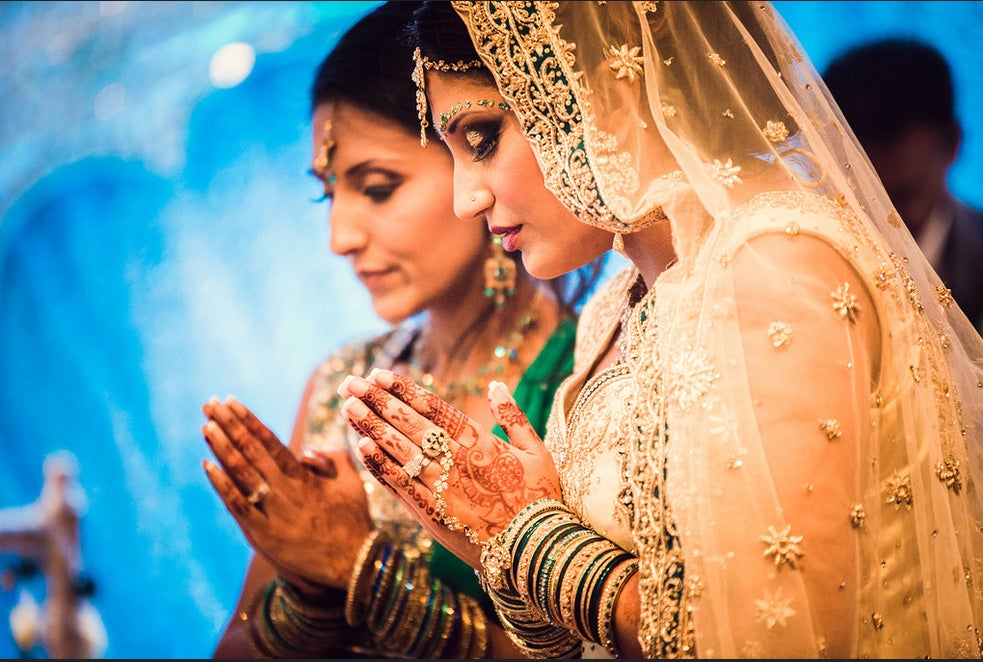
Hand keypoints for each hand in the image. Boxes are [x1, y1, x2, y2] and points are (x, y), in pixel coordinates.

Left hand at [201, 396, 372, 593]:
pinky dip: (221, 485)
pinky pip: (237, 505)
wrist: (353, 564)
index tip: (231, 402)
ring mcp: (272, 512)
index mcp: (304, 476)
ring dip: (221, 448)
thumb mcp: (352, 483)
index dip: (249, 420)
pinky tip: (207, 466)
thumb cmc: (354, 521)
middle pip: (251, 450)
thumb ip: (334, 459)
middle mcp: (285, 489)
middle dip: (229, 425)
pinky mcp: (263, 535)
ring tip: (205, 426)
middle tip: (210, 404)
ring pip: (241, 473)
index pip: (270, 440)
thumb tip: (309, 451)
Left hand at [337, 369, 561, 567]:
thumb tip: (495, 386)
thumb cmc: (540, 500)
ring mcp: (440, 487)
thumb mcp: (537, 452)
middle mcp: (455, 460)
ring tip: (348, 406)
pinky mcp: (430, 513)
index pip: (433, 408)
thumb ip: (514, 417)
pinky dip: (380, 465)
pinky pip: (399, 484)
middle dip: (378, 401)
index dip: (404, 390)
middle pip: (409, 424)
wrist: (534, 550)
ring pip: (399, 450)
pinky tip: (361, 447)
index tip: (380, 374)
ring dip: (371, 427)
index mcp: (480, 441)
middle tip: (352, 382)